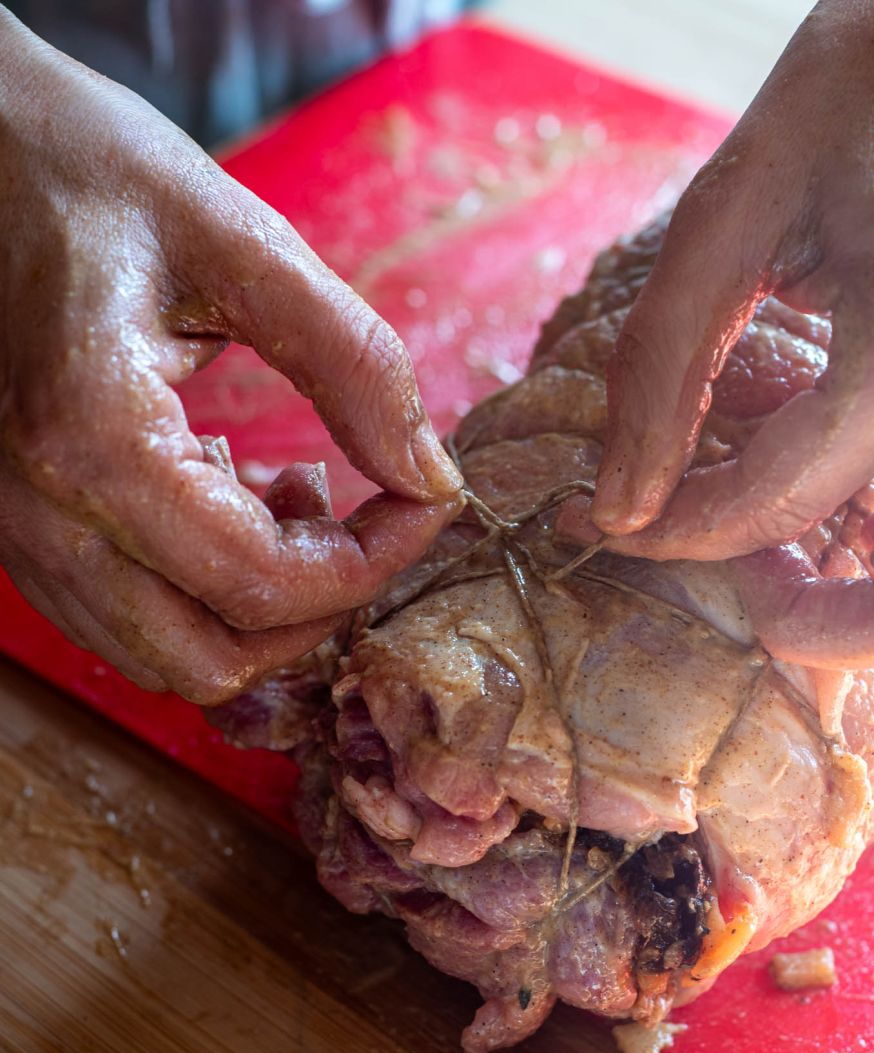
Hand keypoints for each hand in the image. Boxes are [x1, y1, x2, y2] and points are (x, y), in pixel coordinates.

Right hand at [0, 9, 460, 703]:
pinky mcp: (20, 526)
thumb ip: (353, 364)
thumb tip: (429, 477)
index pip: (266, 583)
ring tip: (293, 490)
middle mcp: (37, 515)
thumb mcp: (239, 240)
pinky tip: (233, 490)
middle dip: (319, 606)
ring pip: (169, 658)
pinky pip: (128, 617)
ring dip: (261, 604)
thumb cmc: (83, 168)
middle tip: (367, 515)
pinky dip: (206, 588)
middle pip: (214, 659)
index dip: (374, 562)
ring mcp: (15, 533)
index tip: (428, 498)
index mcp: (90, 441)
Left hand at [591, 0, 873, 668]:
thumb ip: (661, 370)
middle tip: (734, 573)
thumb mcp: (731, 211)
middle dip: (806, 624)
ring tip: (793, 554)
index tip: (612, 519)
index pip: (774, 506)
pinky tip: (846, 504)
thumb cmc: (861, 91)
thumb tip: (618, 508)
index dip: (673, 533)